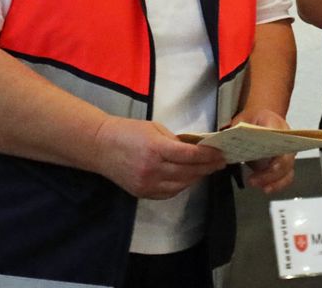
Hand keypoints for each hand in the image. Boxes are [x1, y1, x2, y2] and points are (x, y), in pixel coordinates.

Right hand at [93, 116, 225, 199]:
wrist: (100, 146)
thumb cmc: (128, 131)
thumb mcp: (154, 128)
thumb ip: (174, 141)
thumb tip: (195, 150)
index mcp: (156, 148)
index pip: (190, 156)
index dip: (208, 156)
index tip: (222, 154)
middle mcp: (153, 169)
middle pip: (189, 172)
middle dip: (207, 168)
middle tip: (220, 163)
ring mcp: (147, 184)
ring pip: (181, 185)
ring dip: (197, 178)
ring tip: (207, 170)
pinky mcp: (142, 193)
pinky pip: (169, 192)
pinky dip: (182, 186)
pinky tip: (188, 178)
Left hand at [231, 108, 294, 194]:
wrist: (262, 119)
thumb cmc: (253, 120)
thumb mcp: (242, 119)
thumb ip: (235, 128)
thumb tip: (223, 136)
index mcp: (275, 124)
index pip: (278, 136)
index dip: (275, 148)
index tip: (268, 162)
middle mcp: (285, 140)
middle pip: (285, 158)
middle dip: (271, 172)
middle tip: (255, 179)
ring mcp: (286, 153)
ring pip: (287, 170)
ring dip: (275, 181)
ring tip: (261, 187)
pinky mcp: (283, 165)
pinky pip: (285, 177)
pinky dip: (276, 185)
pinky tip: (265, 188)